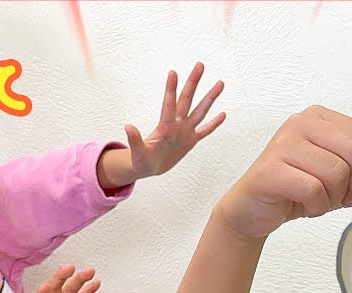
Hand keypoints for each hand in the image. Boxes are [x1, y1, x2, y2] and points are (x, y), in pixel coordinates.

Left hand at [126, 62, 225, 179]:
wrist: (149, 167)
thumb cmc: (142, 161)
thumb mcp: (138, 153)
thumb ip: (135, 140)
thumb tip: (128, 127)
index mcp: (165, 127)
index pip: (169, 104)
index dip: (171, 89)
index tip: (173, 72)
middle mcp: (176, 125)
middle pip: (187, 99)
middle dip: (193, 82)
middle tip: (199, 65)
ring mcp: (185, 131)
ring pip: (200, 111)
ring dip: (210, 98)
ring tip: (220, 83)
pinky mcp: (191, 141)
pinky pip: (205, 130)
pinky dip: (213, 124)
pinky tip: (223, 114)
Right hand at [212, 105, 351, 241]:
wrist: (250, 210)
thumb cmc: (293, 191)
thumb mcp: (338, 184)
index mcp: (320, 119)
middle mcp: (301, 123)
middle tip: (349, 199)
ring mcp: (284, 143)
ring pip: (337, 172)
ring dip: (334, 197)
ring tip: (320, 201)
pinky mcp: (270, 168)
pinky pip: (313, 189)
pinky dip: (316, 205)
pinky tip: (306, 205)